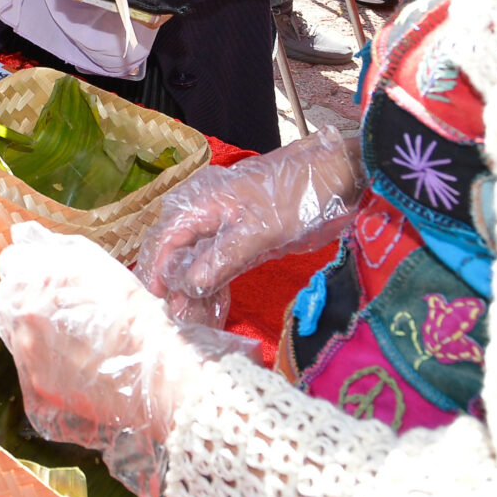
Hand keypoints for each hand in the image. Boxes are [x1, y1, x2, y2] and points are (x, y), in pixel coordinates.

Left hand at [0, 223, 251, 496]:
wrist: (147, 368)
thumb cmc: (128, 309)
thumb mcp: (94, 262)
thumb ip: (54, 245)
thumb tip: (22, 234)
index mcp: (33, 275)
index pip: (11, 260)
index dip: (30, 265)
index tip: (47, 275)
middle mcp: (19, 311)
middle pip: (6, 295)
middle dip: (26, 295)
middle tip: (62, 305)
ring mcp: (22, 348)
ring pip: (12, 328)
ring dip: (30, 325)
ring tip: (69, 333)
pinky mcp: (31, 380)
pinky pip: (25, 360)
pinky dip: (41, 356)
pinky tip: (71, 357)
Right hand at [137, 128, 363, 326]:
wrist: (339, 178)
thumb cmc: (297, 195)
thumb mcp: (260, 229)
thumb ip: (222, 257)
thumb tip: (188, 285)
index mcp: (208, 203)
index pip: (170, 236)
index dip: (159, 266)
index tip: (157, 296)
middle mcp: (215, 216)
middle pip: (184, 251)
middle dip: (177, 283)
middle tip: (177, 316)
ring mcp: (235, 229)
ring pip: (205, 261)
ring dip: (197, 287)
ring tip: (192, 318)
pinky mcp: (254, 241)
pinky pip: (226, 265)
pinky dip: (218, 284)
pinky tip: (213, 305)